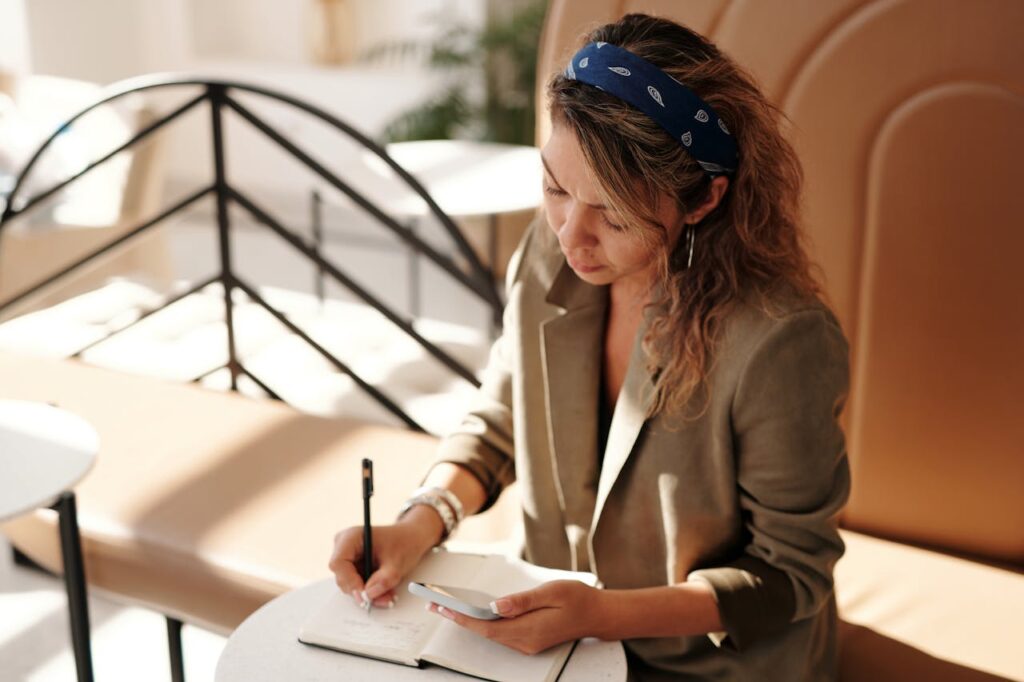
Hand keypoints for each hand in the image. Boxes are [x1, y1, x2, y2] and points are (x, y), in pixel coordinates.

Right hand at [329, 507, 441, 607]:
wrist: (410, 539)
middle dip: (363, 591)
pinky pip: (356, 585)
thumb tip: (369, 594)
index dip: (350, 581)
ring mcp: (347, 558)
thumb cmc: (404, 543)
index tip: (366, 594)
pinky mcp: (352, 568)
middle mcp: (344, 546)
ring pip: (350, 585)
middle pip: (342, 577)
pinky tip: (385, 591)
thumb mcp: (398, 562)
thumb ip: (384, 579)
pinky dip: (371, 591)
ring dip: (369, 593)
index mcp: (352, 537)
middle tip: (384, 598)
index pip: (338, 563)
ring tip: (389, 595)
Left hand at [426, 580, 603, 654]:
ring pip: (491, 633)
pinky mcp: (529, 639)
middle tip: (436, 605)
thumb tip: (497, 605)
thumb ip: (523, 600)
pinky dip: (484, 623)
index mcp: (530, 629)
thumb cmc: (578, 599)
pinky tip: (474, 613)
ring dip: (469, 621)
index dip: (463, 618)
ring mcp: (527, 642)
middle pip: (485, 632)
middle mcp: (525, 641)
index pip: (488, 626)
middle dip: (459, 619)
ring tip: (447, 607)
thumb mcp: (551, 592)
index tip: (444, 608)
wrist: (598, 614)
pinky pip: (500, 633)